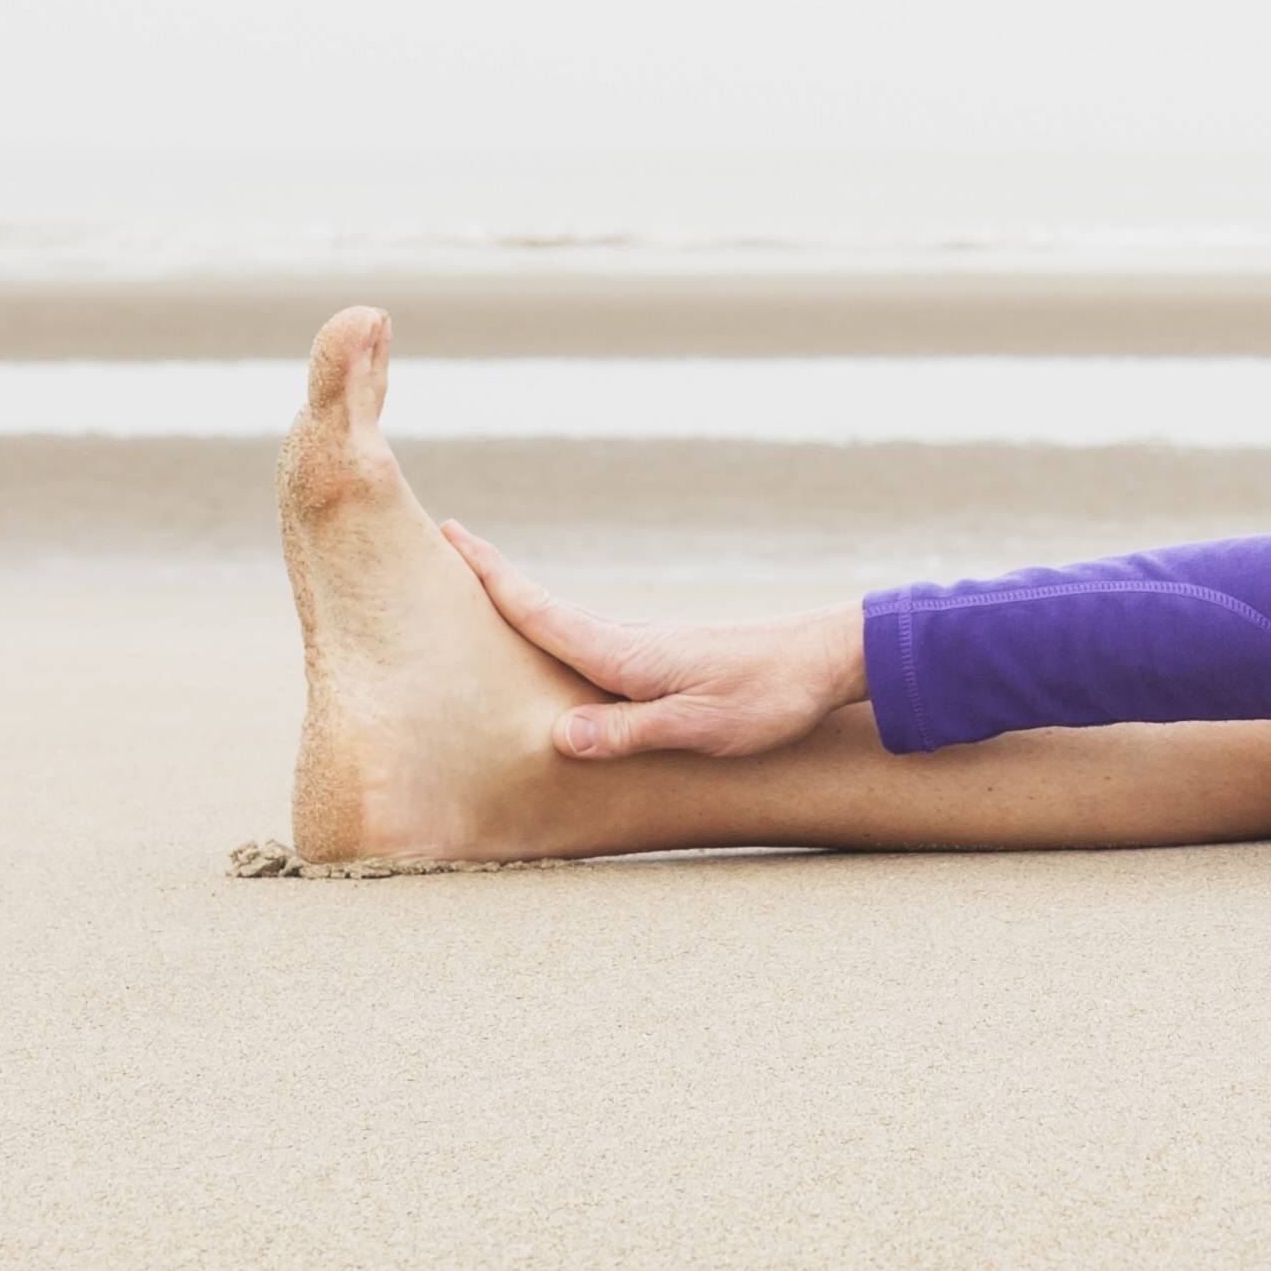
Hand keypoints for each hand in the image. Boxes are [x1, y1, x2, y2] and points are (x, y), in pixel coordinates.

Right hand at [441, 522, 869, 760]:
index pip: (539, 611)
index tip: (447, 533)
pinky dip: (557, 628)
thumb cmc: (770, 696)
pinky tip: (554, 642)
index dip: (491, 575)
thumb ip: (629, 732)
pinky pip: (592, 642)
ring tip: (475, 593)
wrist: (830, 661)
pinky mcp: (666, 660)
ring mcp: (647, 648)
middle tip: (440, 548)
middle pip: (540, 608)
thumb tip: (559, 737)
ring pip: (565, 624)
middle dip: (489, 579)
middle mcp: (628, 642)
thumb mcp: (699, 727)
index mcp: (625, 654)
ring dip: (519, 603)